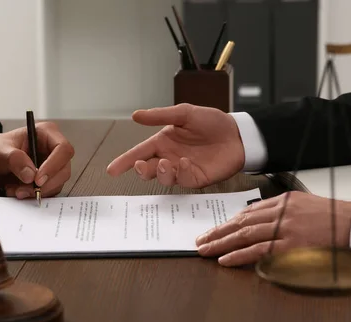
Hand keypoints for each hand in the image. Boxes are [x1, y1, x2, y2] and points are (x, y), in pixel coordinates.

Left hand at [0, 121, 73, 198]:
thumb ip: (14, 159)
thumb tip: (30, 175)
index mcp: (46, 133)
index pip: (62, 149)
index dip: (53, 165)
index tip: (37, 179)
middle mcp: (52, 148)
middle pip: (63, 169)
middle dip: (45, 184)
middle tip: (25, 190)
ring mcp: (52, 164)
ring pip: (57, 183)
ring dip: (38, 191)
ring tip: (16, 190)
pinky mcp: (48, 178)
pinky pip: (49, 190)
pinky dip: (34, 194)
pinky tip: (18, 190)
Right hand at [107, 103, 244, 187]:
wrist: (238, 134)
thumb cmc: (213, 122)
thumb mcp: (185, 113)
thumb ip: (160, 115)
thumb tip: (136, 115)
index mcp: (163, 141)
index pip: (139, 152)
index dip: (124, 161)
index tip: (111, 170)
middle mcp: (169, 157)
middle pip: (147, 169)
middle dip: (141, 170)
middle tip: (141, 165)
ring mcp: (182, 169)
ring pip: (162, 178)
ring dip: (160, 172)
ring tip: (167, 163)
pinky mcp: (196, 178)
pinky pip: (182, 180)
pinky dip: (181, 173)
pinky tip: (186, 162)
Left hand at [195, 191, 350, 266]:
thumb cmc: (332, 218)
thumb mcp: (303, 206)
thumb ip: (279, 212)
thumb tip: (254, 221)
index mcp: (283, 201)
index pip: (248, 212)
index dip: (228, 222)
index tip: (213, 230)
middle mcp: (281, 212)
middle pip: (241, 222)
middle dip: (217, 232)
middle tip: (200, 240)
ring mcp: (286, 229)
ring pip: (245, 235)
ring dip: (221, 243)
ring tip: (205, 250)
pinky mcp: (291, 246)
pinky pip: (259, 251)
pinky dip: (239, 255)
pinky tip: (225, 259)